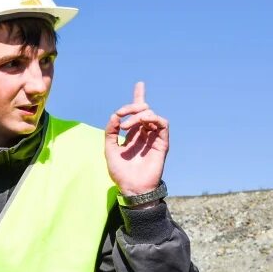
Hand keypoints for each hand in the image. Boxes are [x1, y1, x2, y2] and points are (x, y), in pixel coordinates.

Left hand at [104, 81, 168, 195]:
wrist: (132, 187)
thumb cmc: (120, 172)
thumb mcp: (109, 149)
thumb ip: (111, 132)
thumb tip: (115, 116)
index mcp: (134, 134)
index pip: (138, 113)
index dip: (139, 97)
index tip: (140, 84)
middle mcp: (145, 134)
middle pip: (144, 110)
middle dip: (133, 105)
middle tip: (122, 113)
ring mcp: (154, 138)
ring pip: (152, 115)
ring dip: (138, 115)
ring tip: (126, 125)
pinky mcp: (162, 143)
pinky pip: (163, 124)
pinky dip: (152, 118)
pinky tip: (141, 123)